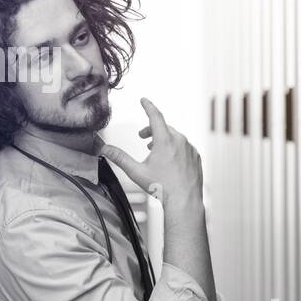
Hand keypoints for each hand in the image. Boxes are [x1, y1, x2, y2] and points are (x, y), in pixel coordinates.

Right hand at [100, 97, 202, 211]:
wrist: (184, 201)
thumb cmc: (161, 187)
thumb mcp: (136, 172)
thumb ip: (119, 158)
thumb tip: (104, 149)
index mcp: (165, 141)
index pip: (155, 116)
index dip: (148, 106)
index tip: (143, 100)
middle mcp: (180, 141)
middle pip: (164, 127)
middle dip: (152, 130)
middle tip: (143, 138)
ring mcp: (190, 148)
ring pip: (175, 137)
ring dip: (163, 140)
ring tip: (155, 151)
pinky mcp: (196, 157)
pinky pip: (184, 147)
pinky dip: (175, 149)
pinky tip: (169, 161)